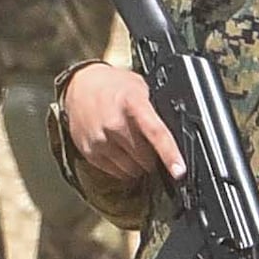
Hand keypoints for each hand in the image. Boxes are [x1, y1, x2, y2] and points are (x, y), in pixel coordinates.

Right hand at [59, 60, 177, 185]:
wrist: (79, 86)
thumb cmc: (112, 86)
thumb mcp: (139, 88)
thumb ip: (154, 110)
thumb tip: (172, 133)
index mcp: (132, 103)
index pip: (155, 133)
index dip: (170, 154)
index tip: (178, 171)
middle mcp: (114, 123)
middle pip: (145, 157)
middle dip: (152, 157)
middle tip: (147, 144)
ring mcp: (100, 140)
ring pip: (131, 169)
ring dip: (137, 164)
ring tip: (132, 147)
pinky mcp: (90, 152)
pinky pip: (115, 172)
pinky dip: (122, 167)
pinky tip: (120, 152)